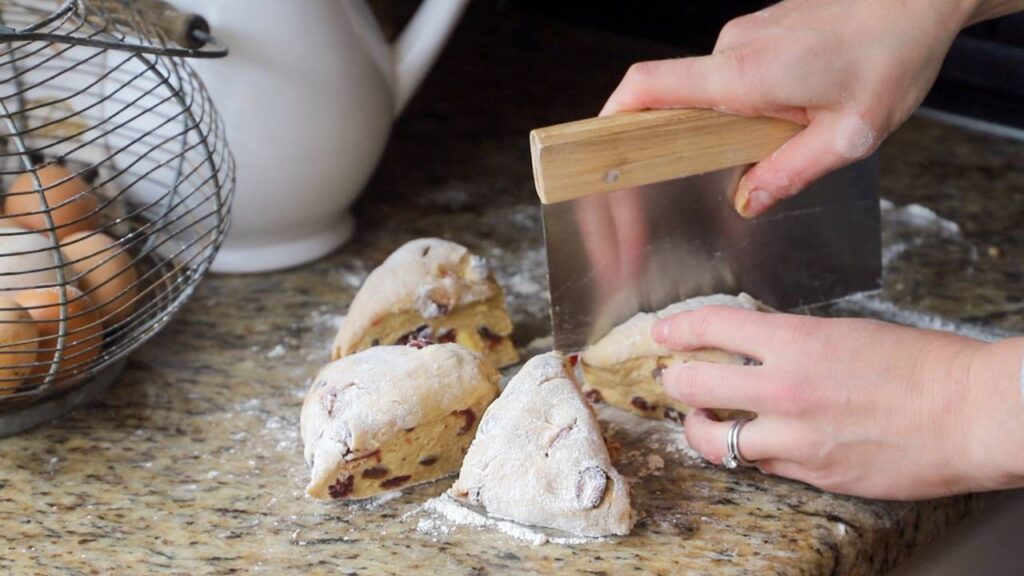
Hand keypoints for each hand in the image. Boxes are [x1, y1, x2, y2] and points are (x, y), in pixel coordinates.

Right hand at [601, 0, 1018, 217]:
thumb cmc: (892, 57)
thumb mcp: (848, 136)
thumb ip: (789, 172)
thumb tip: (745, 201)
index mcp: (744, 74)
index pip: (650, 86)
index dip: (613, 116)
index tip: (596, 147)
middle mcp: (735, 47)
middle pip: (672, 94)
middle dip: (676, 136)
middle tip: (702, 171)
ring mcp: (747, 33)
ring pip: (709, 86)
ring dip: (725, 119)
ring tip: (775, 137)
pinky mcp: (763, 30)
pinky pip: (733, 71)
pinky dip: (744, 99)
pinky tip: (788, 112)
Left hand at [653, 306, 1023, 498]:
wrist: (970, 414)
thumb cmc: (921, 365)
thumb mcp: (844, 332)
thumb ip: (791, 342)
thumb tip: (754, 346)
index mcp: (796, 342)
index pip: (712, 327)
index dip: (677, 328)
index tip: (662, 332)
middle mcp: (785, 390)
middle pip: (694, 385)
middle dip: (676, 380)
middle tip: (674, 378)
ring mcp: (796, 438)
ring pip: (715, 440)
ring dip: (700, 427)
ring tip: (702, 420)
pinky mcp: (813, 473)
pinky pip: (761, 465)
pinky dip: (750, 453)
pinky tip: (756, 442)